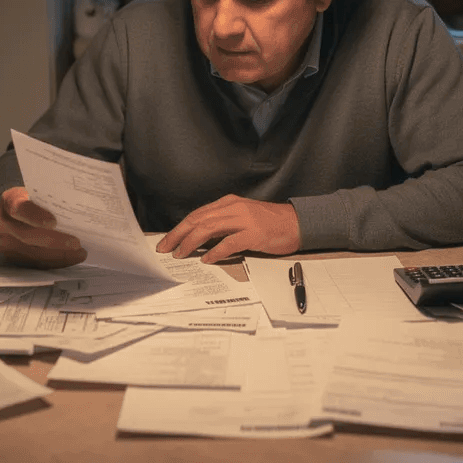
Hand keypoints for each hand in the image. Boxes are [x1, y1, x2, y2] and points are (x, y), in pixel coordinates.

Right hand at [0, 187, 86, 268]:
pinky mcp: (12, 255)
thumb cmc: (35, 199)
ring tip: (80, 253)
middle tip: (77, 244)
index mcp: (10, 200)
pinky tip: (71, 258)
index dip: (35, 216)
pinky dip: (55, 262)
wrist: (16, 209)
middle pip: (27, 236)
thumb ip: (52, 198)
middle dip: (54, 241)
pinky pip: (34, 263)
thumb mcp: (40, 191)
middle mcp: (4, 221)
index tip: (53, 222)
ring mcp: (5, 241)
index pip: (20, 209)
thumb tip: (81, 204)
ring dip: (59, 256)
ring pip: (32, 253)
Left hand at [156, 195, 300, 263]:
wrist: (297, 223)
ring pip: (209, 228)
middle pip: (198, 219)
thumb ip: (223, 224)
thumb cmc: (270, 223)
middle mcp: (234, 208)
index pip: (197, 214)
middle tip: (165, 248)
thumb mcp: (242, 217)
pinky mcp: (254, 233)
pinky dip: (216, 252)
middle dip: (178, 234)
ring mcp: (244, 220)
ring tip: (181, 254)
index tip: (166, 241)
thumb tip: (199, 240)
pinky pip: (229, 243)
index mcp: (229, 203)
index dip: (179, 228)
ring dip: (191, 242)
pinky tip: (208, 259)